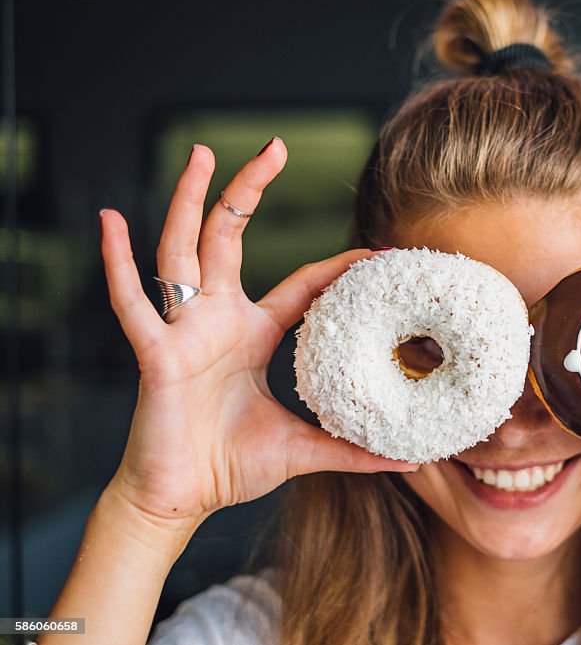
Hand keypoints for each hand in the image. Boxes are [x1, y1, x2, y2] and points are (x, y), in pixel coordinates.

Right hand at [100, 139, 415, 530]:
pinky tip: (110, 220)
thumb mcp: (302, 449)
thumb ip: (351, 450)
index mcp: (251, 333)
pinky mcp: (155, 354)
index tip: (377, 252)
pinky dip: (117, 263)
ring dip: (190, 200)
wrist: (179, 499)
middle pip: (231, 238)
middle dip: (250, 189)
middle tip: (275, 146)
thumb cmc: (229, 466)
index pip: (301, 284)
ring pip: (184, 251)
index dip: (337, 267)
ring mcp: (184, 331)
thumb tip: (407, 460)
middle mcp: (217, 320)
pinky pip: (131, 303)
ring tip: (201, 152)